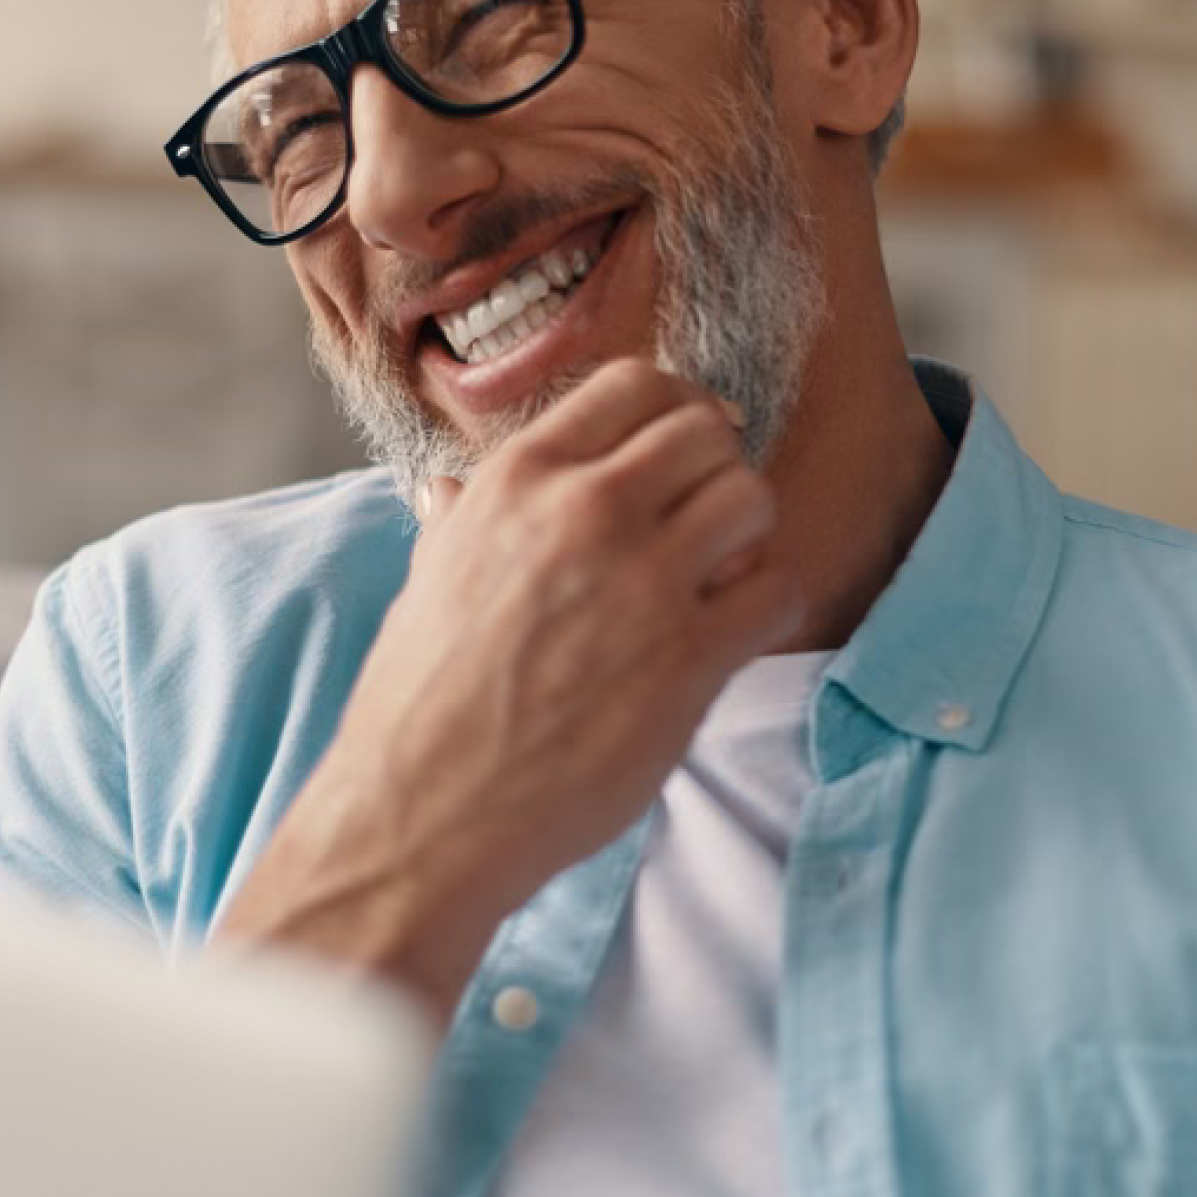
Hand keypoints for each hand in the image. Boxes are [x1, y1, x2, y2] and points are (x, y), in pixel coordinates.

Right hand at [214, 357, 804, 1023]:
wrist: (424, 811)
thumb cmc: (420, 700)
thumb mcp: (429, 579)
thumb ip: (459, 520)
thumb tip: (445, 488)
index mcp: (517, 479)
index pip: (635, 385)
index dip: (675, 410)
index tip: (685, 448)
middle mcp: (584, 511)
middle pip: (705, 432)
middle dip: (717, 467)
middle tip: (706, 517)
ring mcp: (642, 582)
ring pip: (751, 497)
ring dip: (748, 532)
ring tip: (719, 574)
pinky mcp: (688, 657)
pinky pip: (776, 587)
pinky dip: (766, 601)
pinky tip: (731, 630)